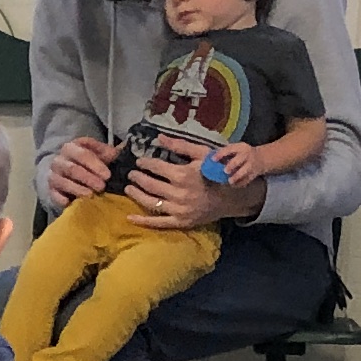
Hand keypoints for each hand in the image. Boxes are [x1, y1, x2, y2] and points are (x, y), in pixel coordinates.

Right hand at [45, 135, 118, 205]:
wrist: (71, 173)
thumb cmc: (89, 163)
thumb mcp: (100, 154)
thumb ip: (108, 153)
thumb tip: (115, 154)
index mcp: (71, 147)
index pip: (83, 154)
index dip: (95, 165)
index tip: (108, 175)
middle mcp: (59, 160)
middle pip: (72, 169)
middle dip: (88, 178)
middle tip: (102, 187)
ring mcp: (53, 175)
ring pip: (63, 181)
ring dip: (78, 189)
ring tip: (91, 195)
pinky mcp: (51, 189)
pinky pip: (54, 194)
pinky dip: (61, 199)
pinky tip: (70, 202)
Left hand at [126, 148, 255, 232]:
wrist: (231, 197)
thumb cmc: (216, 172)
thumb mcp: (202, 154)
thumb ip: (180, 145)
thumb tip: (159, 138)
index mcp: (183, 175)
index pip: (156, 167)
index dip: (145, 163)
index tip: (139, 161)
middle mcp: (179, 193)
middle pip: (150, 185)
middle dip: (137, 178)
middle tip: (131, 174)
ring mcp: (179, 210)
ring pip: (150, 202)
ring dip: (136, 195)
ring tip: (129, 188)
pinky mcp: (180, 222)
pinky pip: (158, 223)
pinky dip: (142, 221)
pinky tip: (130, 217)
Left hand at [206, 140, 259, 188]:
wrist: (261, 158)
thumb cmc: (242, 153)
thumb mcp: (236, 148)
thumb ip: (225, 153)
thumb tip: (209, 159)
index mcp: (240, 147)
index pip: (229, 149)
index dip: (221, 154)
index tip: (213, 159)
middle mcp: (246, 155)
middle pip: (239, 160)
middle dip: (231, 165)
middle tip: (225, 171)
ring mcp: (251, 164)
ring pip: (245, 171)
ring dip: (237, 176)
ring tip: (230, 181)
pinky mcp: (254, 173)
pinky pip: (247, 179)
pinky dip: (240, 183)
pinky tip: (234, 185)